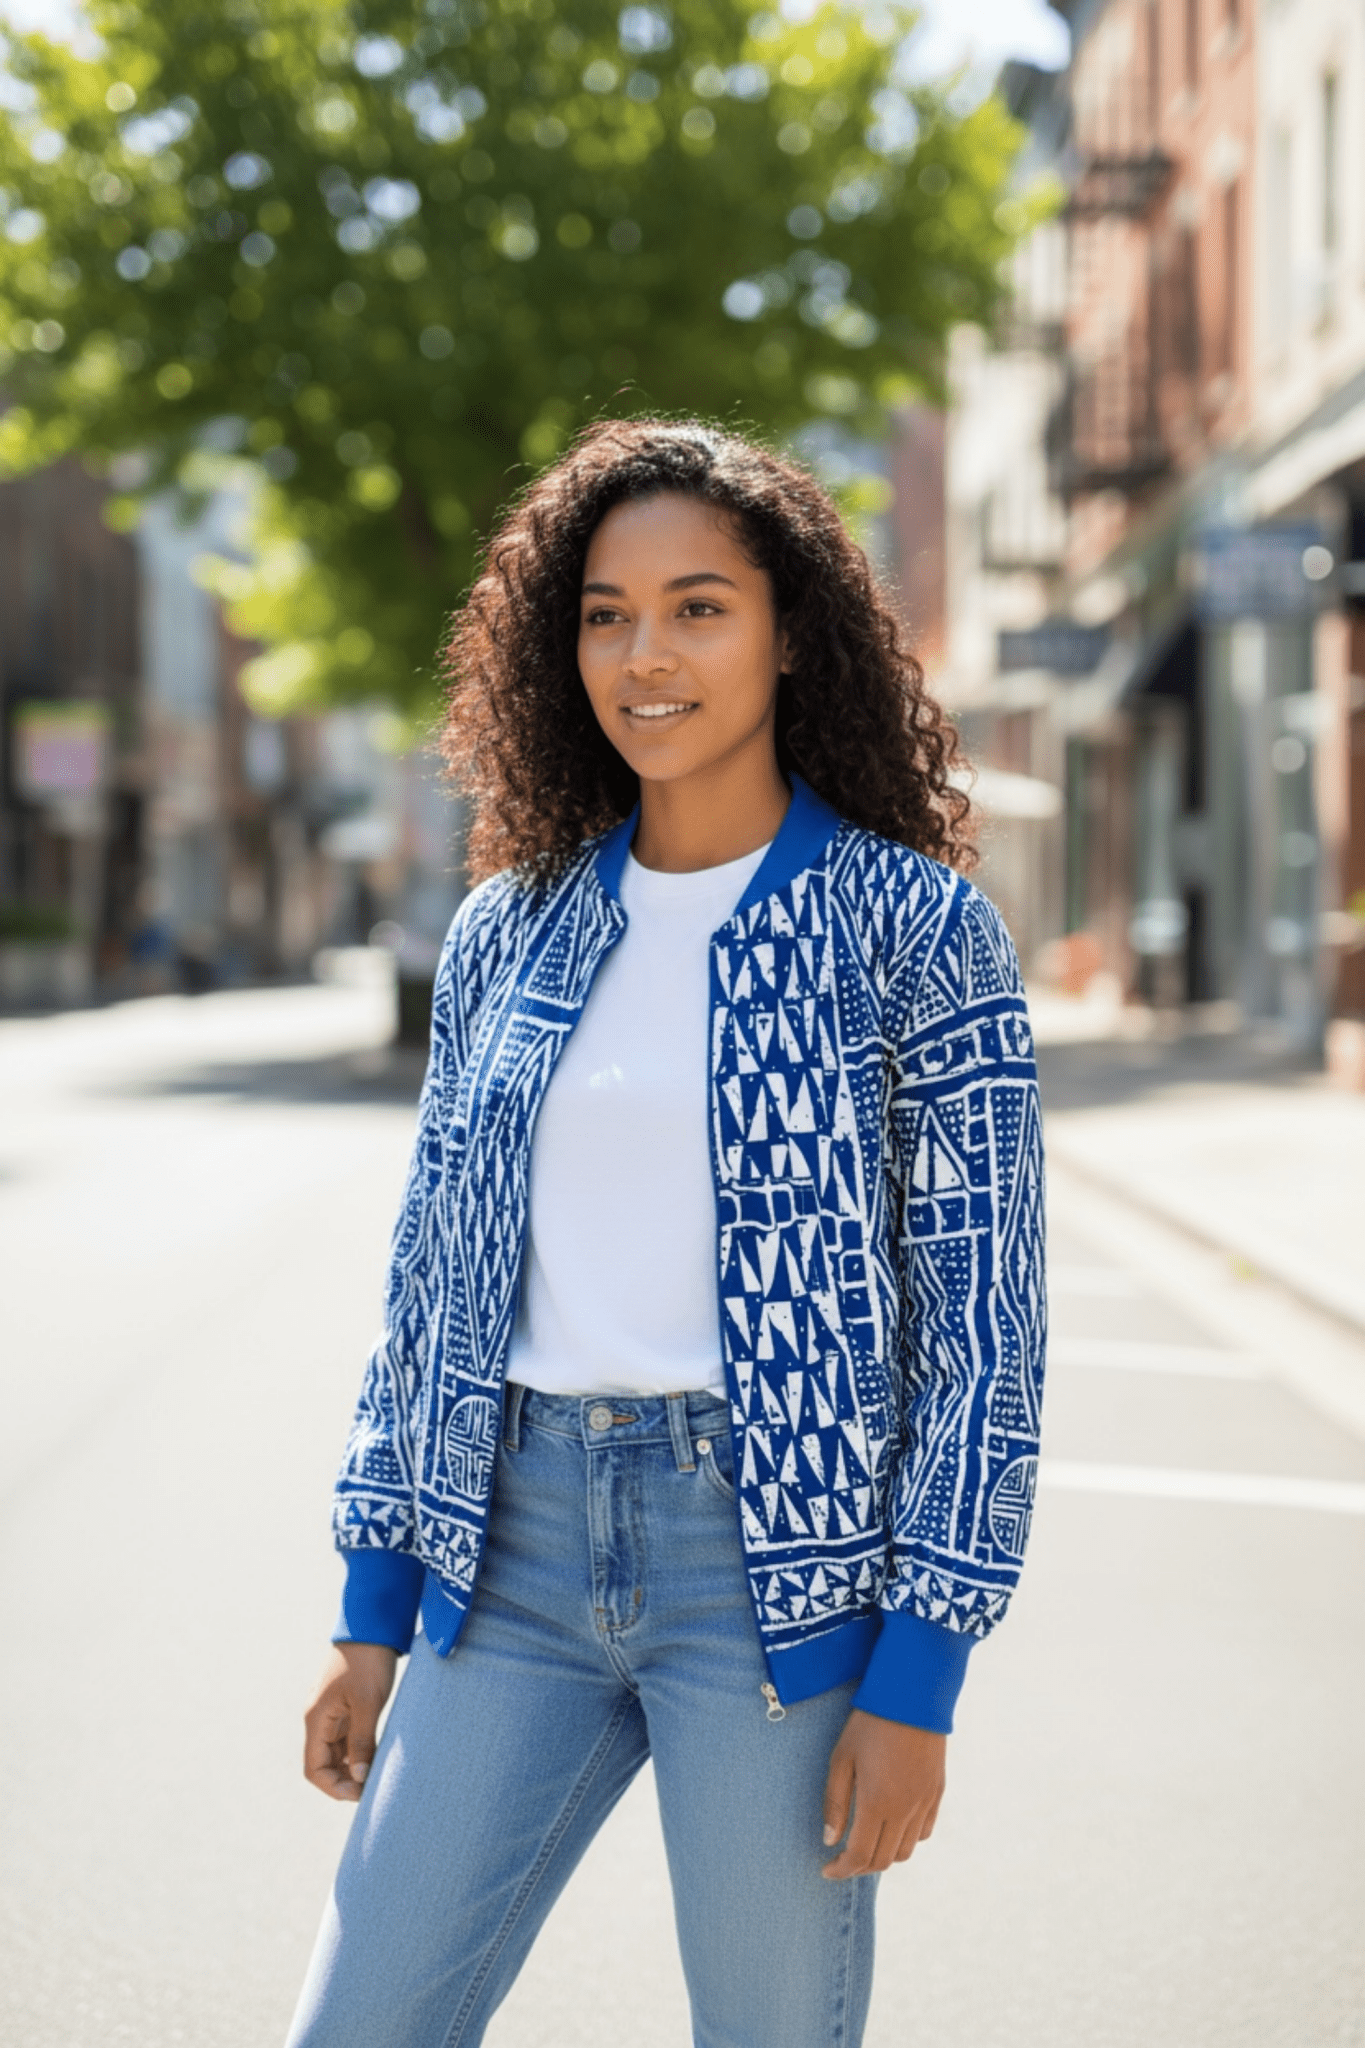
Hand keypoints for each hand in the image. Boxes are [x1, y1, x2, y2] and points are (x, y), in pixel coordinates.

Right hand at [303, 1641, 397, 1800]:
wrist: (373, 1624)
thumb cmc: (368, 1661)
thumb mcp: (368, 1702)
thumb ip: (362, 1741)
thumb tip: (359, 1777)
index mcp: (317, 1719)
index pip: (314, 1768)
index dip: (334, 1787)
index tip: (361, 1792)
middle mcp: (319, 1718)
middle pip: (324, 1763)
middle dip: (345, 1780)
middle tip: (373, 1786)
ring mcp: (332, 1711)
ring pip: (336, 1751)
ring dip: (352, 1766)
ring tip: (378, 1773)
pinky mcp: (346, 1704)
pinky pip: (346, 1737)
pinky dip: (358, 1750)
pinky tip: (377, 1754)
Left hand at [821, 1708, 945, 1878]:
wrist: (913, 1695)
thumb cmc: (870, 1723)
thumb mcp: (842, 1758)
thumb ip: (836, 1802)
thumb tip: (830, 1840)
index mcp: (878, 1803)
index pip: (860, 1855)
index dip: (842, 1869)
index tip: (826, 1869)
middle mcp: (905, 1810)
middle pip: (884, 1860)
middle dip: (859, 1867)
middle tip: (842, 1860)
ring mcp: (925, 1803)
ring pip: (906, 1851)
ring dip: (884, 1856)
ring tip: (865, 1845)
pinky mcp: (937, 1792)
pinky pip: (923, 1832)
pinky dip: (906, 1840)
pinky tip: (892, 1828)